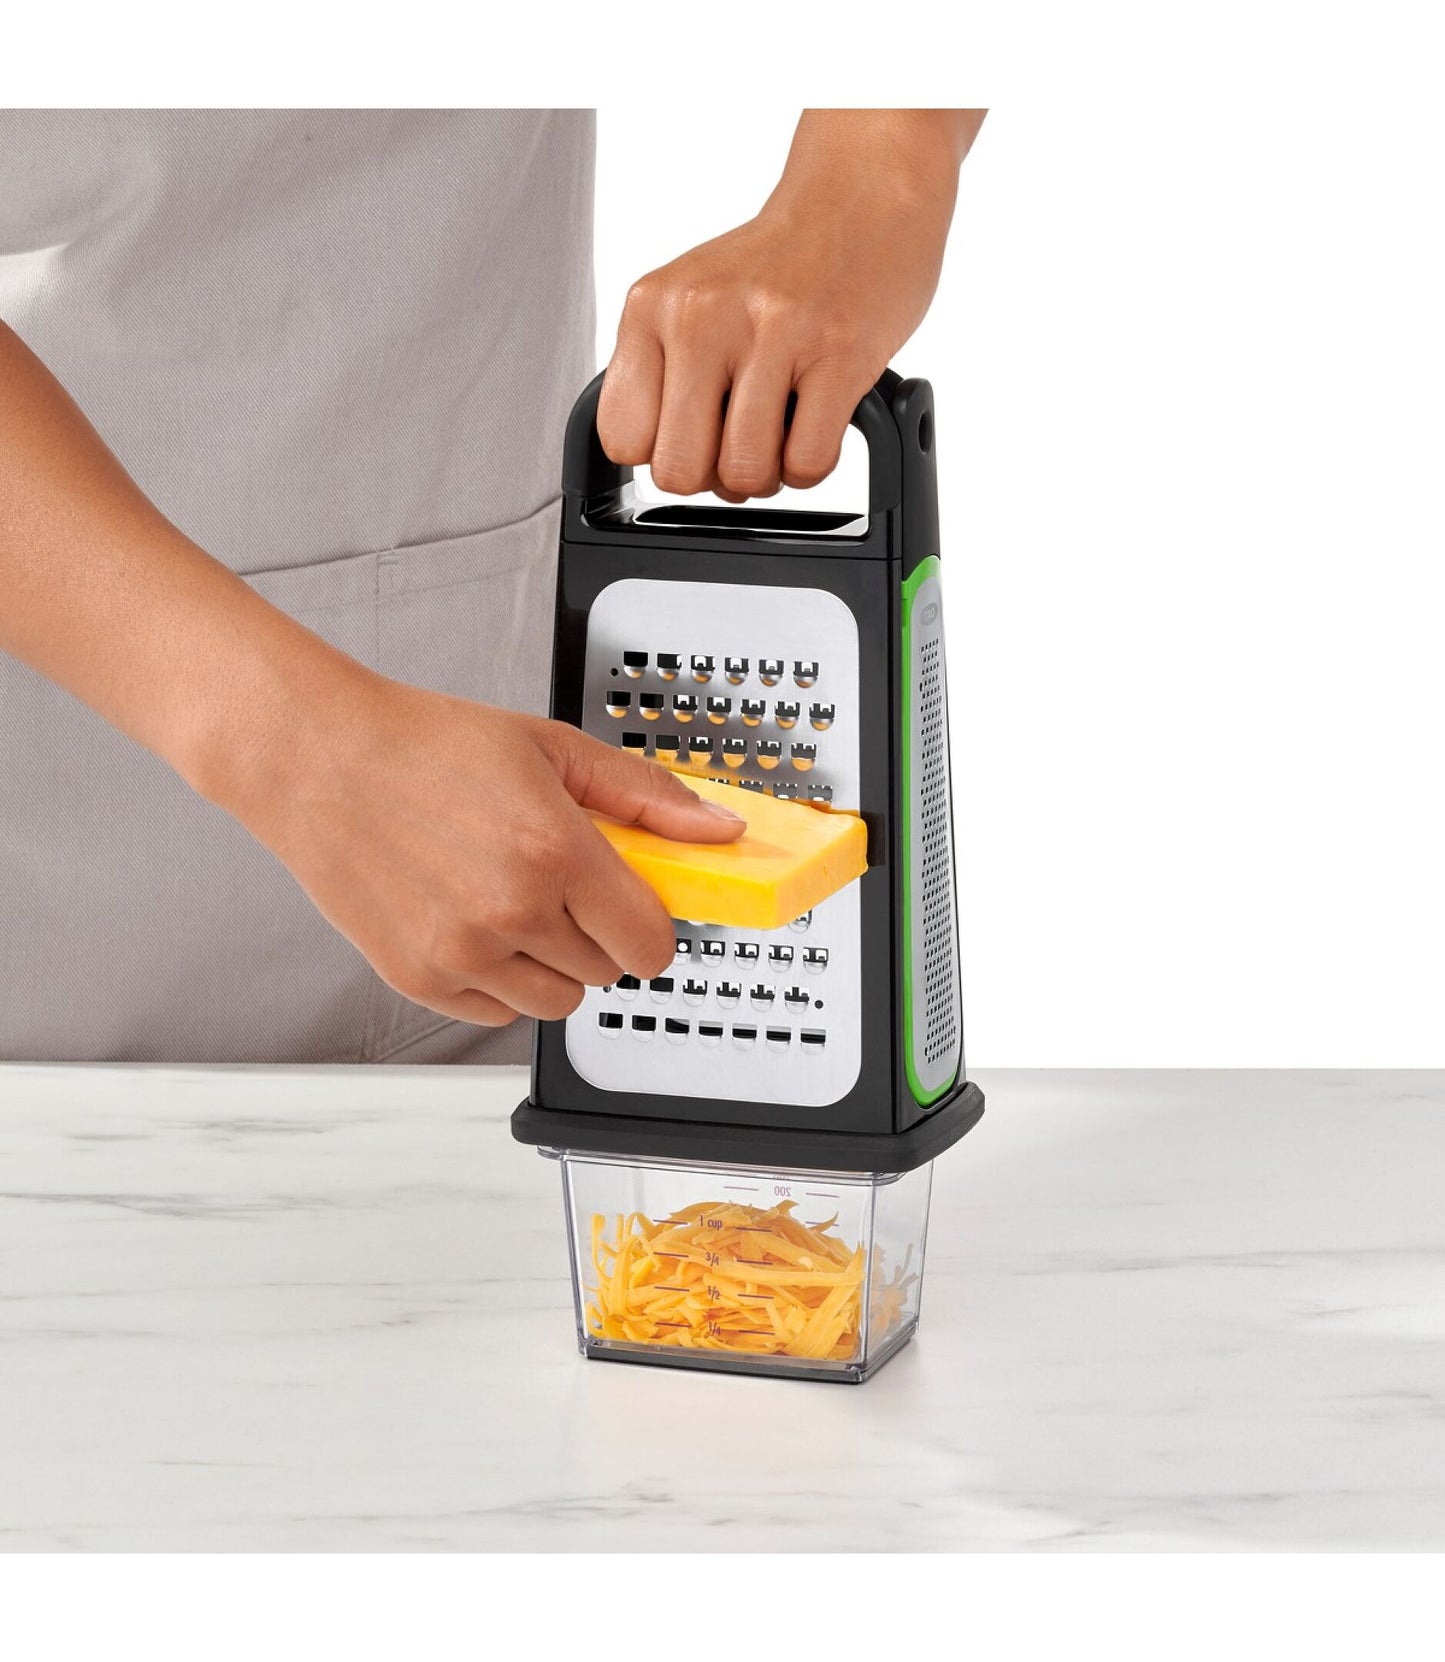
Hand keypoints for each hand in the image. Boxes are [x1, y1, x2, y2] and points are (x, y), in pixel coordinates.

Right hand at [217, 673, 744, 1025]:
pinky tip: (475, 923)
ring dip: (553, 965)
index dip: (651, 926)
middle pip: (607, 974)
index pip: (651, 943)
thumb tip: (718, 831)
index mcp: (554, 849)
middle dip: (598, 933)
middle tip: (562, 884)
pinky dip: (500, 981)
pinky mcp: (419, 979)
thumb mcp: (551, 748)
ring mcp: (462, 953)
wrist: (318, 758)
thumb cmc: (425, 744)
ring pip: (557, 1004)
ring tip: (515, 903)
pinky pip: (498, 1014)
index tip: (636, 907)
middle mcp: (511, 910)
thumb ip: (645, 797)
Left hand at [598, 109, 983, 500]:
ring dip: (767, 474)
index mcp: (654, 306)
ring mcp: (772, 333)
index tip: (694, 437)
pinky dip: (811, 466)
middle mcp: (704, 315)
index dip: (663, 454)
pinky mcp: (839, 353)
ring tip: (780, 431)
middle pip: (679, 471)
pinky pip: (806, 463)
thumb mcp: (689, 298)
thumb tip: (653, 454)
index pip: (623, 438)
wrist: (862, 196)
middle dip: (714, 477)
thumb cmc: (778, 264)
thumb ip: (660, 366)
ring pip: (745, 474)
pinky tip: (815, 425)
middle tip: (740, 443)